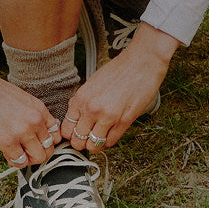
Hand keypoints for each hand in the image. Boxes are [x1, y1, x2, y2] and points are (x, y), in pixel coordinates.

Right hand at [0, 59, 62, 166]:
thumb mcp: (24, 101)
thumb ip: (33, 117)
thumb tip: (36, 135)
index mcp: (41, 110)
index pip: (56, 135)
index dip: (46, 142)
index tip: (36, 143)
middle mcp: (36, 122)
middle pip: (49, 149)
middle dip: (38, 153)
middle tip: (26, 151)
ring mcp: (23, 132)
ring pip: (38, 158)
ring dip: (28, 159)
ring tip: (17, 153)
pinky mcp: (7, 142)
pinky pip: (20, 162)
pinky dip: (15, 162)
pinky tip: (7, 154)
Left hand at [61, 23, 178, 151]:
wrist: (142, 61)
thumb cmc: (119, 69)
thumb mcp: (93, 82)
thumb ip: (82, 101)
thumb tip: (75, 117)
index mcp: (81, 98)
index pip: (66, 129)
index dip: (71, 134)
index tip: (77, 133)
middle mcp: (91, 109)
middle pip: (77, 141)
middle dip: (82, 142)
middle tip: (89, 136)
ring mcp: (108, 116)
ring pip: (93, 146)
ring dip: (96, 144)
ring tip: (101, 136)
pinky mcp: (124, 121)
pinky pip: (110, 142)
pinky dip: (109, 141)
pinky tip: (111, 132)